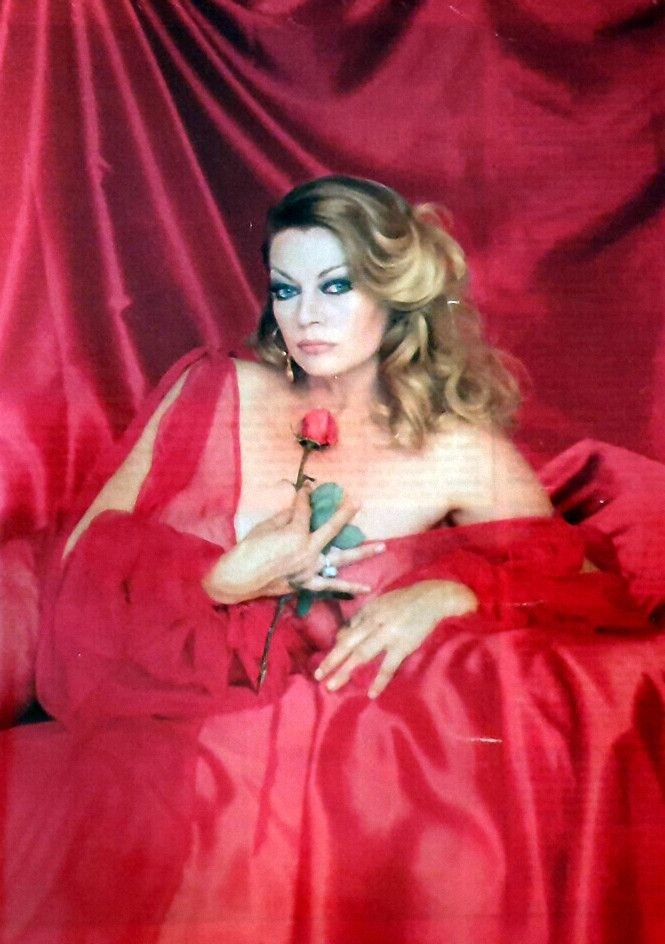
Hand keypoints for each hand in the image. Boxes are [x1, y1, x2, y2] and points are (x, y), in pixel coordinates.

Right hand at [202, 485, 384, 603]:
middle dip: (345, 515)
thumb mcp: (266, 527)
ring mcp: (309, 569)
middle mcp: (308, 551)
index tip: (307, 490)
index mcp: (296, 533)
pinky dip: (349, 588)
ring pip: (340, 560)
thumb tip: (298, 509)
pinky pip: (331, 587)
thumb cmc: (248, 550)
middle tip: (359, 504)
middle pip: (332, 530)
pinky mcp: (306, 584)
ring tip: (382, 547)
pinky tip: (367, 588)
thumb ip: (286, 517)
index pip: (305, 510)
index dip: (305, 498)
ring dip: (362, 552)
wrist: (237, 579)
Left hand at [314, 580, 477, 698]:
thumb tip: (343, 634)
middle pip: (348, 644)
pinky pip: (388, 666)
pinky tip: (371, 693)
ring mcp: (387, 635)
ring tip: (332, 685)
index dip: (335, 649)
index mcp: (368, 613)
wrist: (432, 597)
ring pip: (361, 655)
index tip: (324, 664)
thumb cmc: (405, 601)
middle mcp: (374, 623)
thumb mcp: (379, 603)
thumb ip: (361, 618)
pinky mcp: (403, 645)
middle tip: (318, 676)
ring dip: (345, 671)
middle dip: (332, 660)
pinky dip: (379, 680)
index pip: (347, 633)